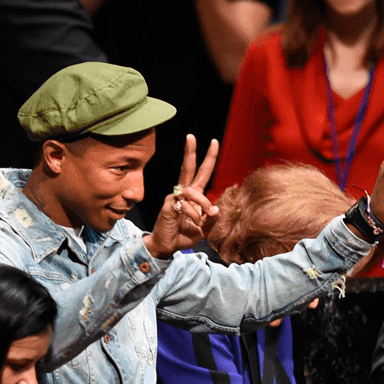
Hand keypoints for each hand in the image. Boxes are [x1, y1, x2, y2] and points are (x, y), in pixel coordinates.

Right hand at [143, 134, 218, 258]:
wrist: (166, 246)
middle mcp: (183, 193)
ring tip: (205, 217)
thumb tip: (216, 209)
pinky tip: (194, 222)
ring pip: (192, 191)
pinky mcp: (168, 205)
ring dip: (203, 203)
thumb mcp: (203, 230)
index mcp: (193, 196)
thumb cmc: (183, 236)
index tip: (214, 141)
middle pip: (189, 168)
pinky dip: (193, 214)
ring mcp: (174, 198)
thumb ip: (211, 220)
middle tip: (191, 136)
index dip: (209, 158)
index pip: (202, 173)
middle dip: (191, 152)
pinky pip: (185, 205)